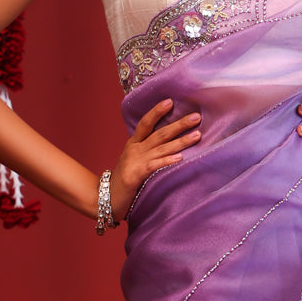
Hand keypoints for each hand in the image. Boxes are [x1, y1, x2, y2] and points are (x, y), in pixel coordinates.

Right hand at [110, 98, 200, 218]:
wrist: (104, 199)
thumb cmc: (123, 181)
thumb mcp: (133, 161)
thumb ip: (146, 151)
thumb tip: (167, 144)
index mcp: (133, 144)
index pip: (145, 123)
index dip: (157, 111)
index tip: (170, 101)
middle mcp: (135, 150)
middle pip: (159, 133)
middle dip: (179, 125)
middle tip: (196, 117)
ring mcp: (134, 161)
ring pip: (161, 148)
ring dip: (181, 141)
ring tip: (197, 135)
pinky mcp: (135, 175)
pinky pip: (154, 166)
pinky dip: (167, 160)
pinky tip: (180, 157)